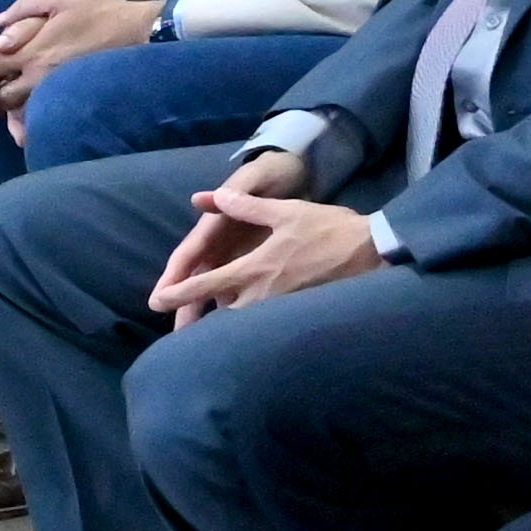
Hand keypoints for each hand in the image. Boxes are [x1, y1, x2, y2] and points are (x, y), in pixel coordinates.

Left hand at [0, 0, 162, 118]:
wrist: (142, 32)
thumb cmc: (102, 12)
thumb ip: (24, 8)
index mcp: (32, 51)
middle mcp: (41, 77)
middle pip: (3, 96)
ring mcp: (59, 92)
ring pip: (23, 111)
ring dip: (13, 107)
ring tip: (12, 99)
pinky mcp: (76, 99)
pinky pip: (47, 115)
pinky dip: (35, 116)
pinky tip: (35, 112)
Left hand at [144, 161, 369, 316]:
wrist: (372, 253)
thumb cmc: (328, 230)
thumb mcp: (285, 212)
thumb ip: (244, 206)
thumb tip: (208, 197)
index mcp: (254, 269)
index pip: (205, 285)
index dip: (178, 294)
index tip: (157, 303)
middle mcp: (261, 295)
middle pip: (219, 316)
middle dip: (197, 323)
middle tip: (177, 330)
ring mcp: (280, 309)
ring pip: (241, 324)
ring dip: (222, 328)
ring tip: (205, 334)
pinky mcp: (297, 315)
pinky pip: (264, 325)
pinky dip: (248, 328)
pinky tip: (246, 330)